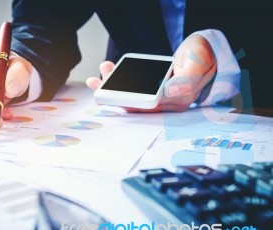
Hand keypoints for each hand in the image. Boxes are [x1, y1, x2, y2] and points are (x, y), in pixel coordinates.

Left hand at [86, 34, 216, 111]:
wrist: (205, 52)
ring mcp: (159, 96)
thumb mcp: (199, 62)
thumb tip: (169, 91)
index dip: (129, 101)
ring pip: (132, 97)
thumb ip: (187, 79)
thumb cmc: (202, 57)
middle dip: (113, 95)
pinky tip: (108, 73)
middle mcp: (167, 103)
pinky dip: (119, 82)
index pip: (149, 105)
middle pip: (136, 104)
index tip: (112, 94)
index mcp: (178, 100)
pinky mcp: (153, 89)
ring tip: (99, 76)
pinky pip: (134, 90)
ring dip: (112, 87)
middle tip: (96, 84)